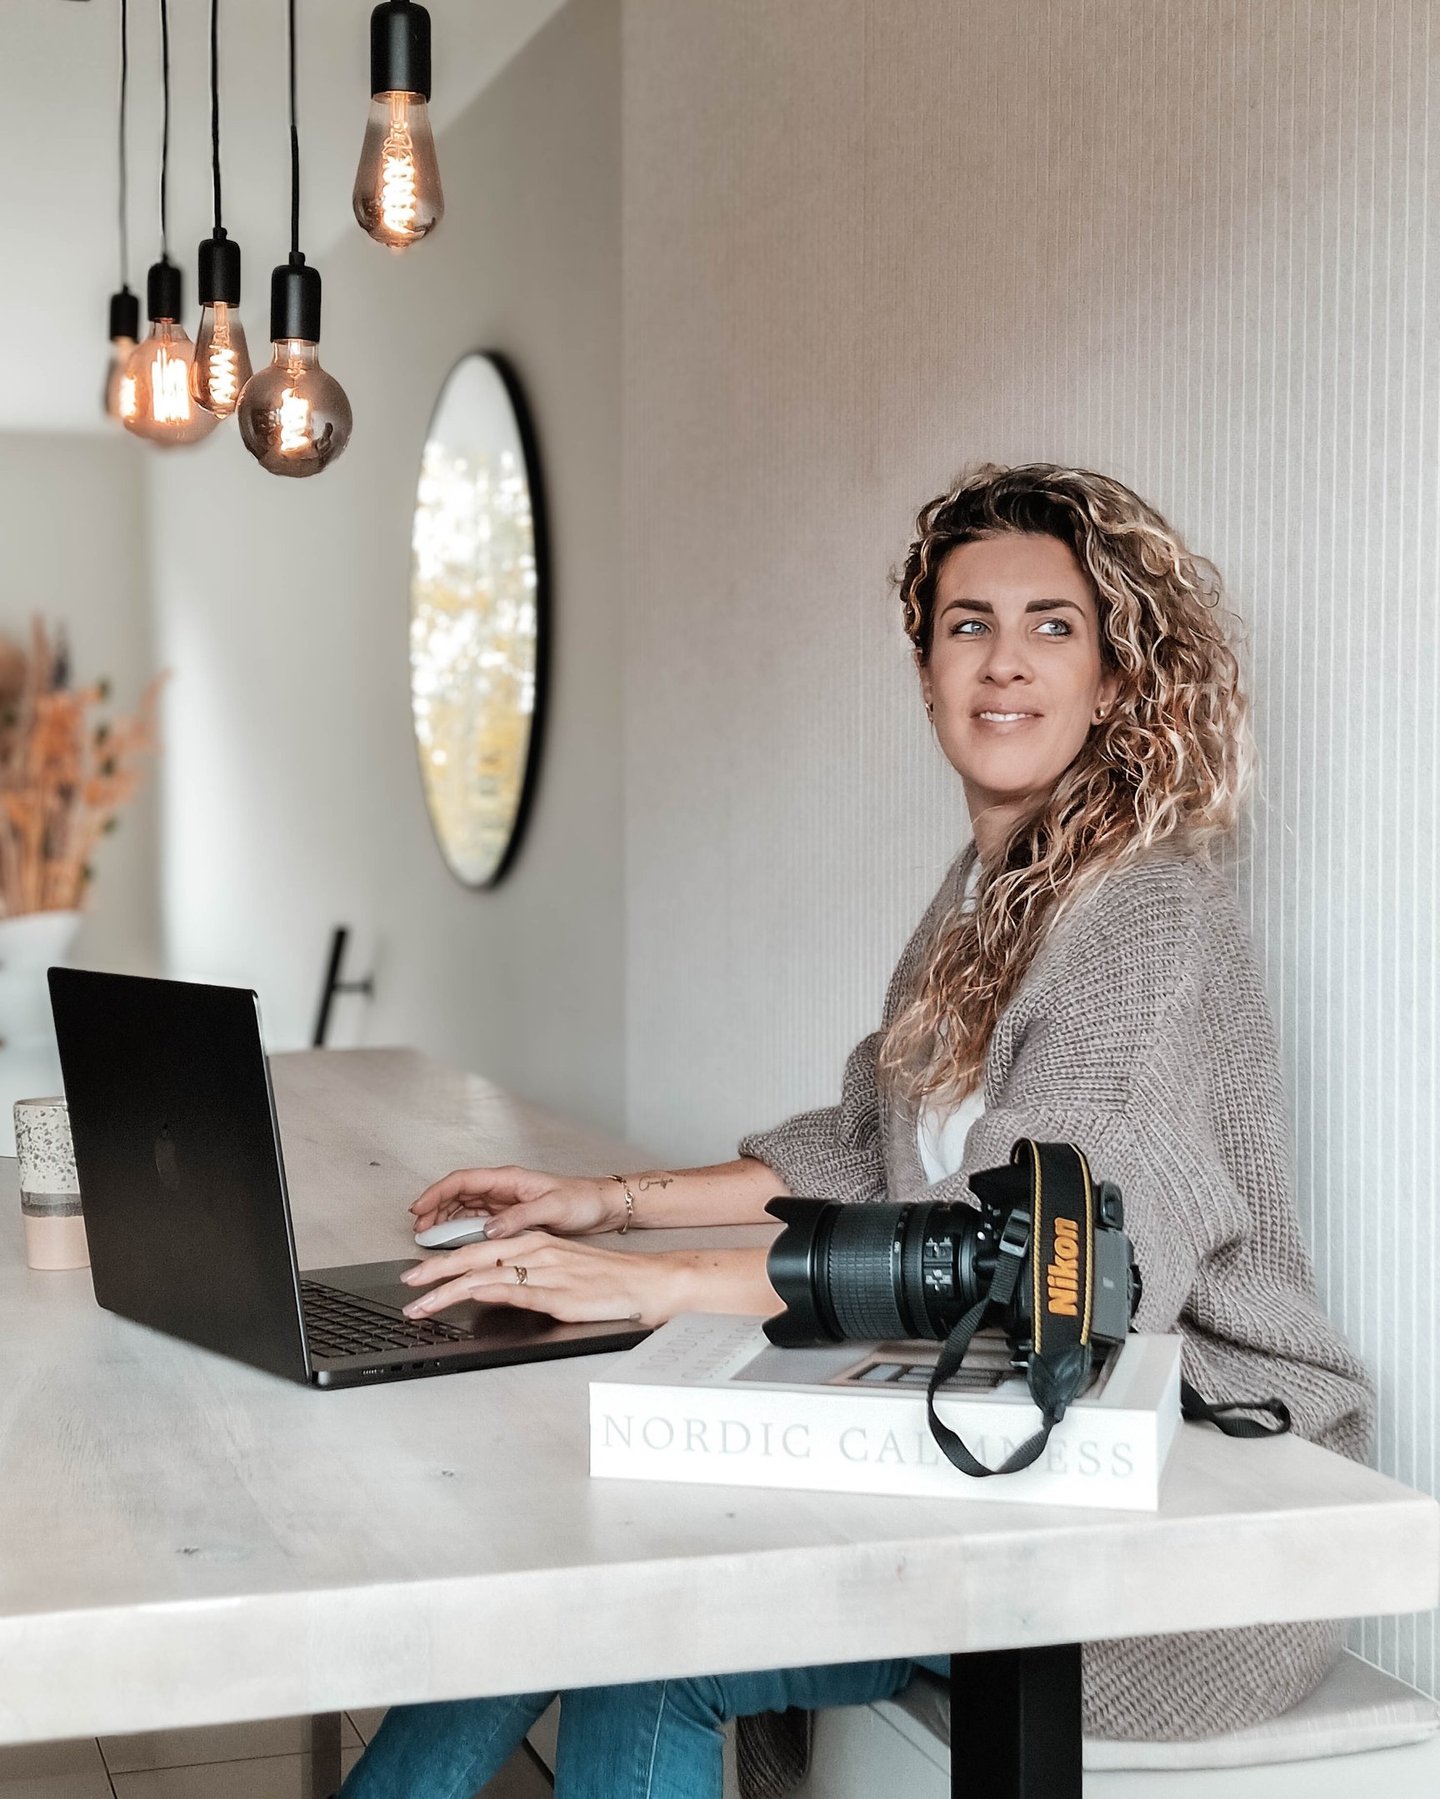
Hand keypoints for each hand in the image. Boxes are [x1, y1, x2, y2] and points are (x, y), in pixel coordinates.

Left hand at [400, 1232, 684, 1328]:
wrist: (645, 1282)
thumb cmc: (607, 1280)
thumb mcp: (561, 1269)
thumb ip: (527, 1275)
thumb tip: (494, 1287)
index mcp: (534, 1242)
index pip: (479, 1250)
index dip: (445, 1261)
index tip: (419, 1274)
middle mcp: (535, 1251)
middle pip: (473, 1258)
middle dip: (433, 1272)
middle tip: (406, 1286)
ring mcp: (544, 1271)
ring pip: (483, 1276)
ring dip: (446, 1291)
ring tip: (421, 1305)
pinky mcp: (555, 1293)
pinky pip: (511, 1291)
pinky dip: (483, 1293)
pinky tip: (464, 1299)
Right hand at [409, 1165, 621, 1239]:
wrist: (600, 1206)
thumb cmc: (581, 1200)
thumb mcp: (551, 1207)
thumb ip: (519, 1218)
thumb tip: (490, 1229)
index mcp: (509, 1179)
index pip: (462, 1181)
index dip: (437, 1193)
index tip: (419, 1207)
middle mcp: (503, 1188)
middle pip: (457, 1193)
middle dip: (434, 1208)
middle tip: (418, 1228)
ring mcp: (504, 1202)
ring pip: (463, 1206)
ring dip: (444, 1218)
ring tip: (428, 1235)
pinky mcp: (509, 1216)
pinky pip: (476, 1219)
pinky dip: (459, 1227)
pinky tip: (452, 1239)